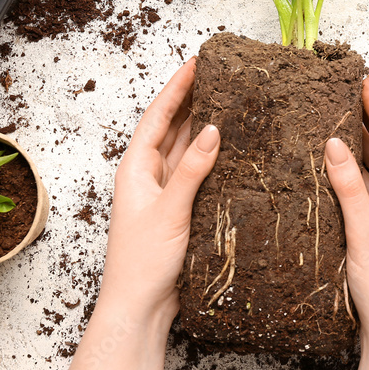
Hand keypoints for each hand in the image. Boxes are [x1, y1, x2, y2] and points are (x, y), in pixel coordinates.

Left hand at [100, 59, 220, 326]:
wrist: (140, 306)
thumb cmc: (142, 262)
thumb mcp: (170, 210)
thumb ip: (192, 170)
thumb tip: (214, 130)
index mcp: (136, 168)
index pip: (158, 116)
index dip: (177, 88)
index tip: (196, 63)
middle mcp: (149, 175)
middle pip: (173, 127)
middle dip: (193, 99)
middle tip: (219, 75)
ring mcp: (165, 191)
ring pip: (186, 148)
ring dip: (205, 126)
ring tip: (229, 100)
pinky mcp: (180, 208)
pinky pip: (197, 172)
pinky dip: (212, 156)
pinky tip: (232, 147)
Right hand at [325, 77, 368, 369]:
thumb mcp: (363, 232)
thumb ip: (348, 187)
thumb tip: (335, 144)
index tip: (363, 80)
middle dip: (367, 120)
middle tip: (345, 89)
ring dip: (357, 145)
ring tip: (335, 113)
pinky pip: (366, 191)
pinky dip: (350, 173)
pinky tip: (332, 160)